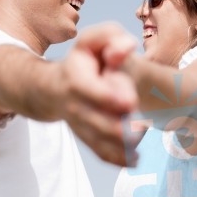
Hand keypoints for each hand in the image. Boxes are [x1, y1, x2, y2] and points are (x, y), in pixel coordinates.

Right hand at [60, 22, 139, 165]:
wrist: (53, 88)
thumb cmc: (83, 60)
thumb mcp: (94, 40)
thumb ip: (111, 37)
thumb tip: (127, 47)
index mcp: (75, 77)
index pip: (86, 89)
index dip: (106, 96)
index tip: (130, 102)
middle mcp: (73, 104)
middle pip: (94, 121)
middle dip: (118, 128)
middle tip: (143, 127)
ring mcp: (78, 123)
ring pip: (98, 141)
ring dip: (121, 147)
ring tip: (142, 143)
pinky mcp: (85, 136)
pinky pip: (99, 151)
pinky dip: (117, 158)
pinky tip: (136, 160)